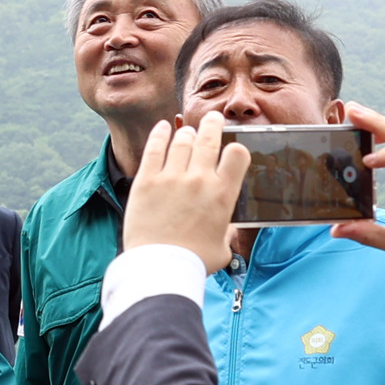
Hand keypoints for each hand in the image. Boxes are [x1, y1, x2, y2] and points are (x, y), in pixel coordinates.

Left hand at [122, 117, 249, 270]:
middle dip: (213, 125)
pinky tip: (162, 127)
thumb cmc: (193, 261)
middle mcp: (200, 180)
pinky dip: (160, 134)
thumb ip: (225, 231)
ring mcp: (171, 178)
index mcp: (223, 195)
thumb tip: (225, 228)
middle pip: (210, 139)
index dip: (236, 147)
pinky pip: (154, 149)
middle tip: (213, 119)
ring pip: (182, 141)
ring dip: (187, 131)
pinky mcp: (146, 181)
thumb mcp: (222, 247)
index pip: (237, 154)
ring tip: (188, 129)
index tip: (232, 146)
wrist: (160, 266)